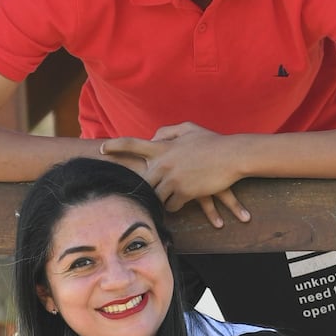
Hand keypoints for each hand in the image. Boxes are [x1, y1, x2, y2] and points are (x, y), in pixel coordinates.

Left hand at [101, 124, 251, 227]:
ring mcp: (173, 178)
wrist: (233, 156)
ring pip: (156, 196)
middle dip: (143, 188)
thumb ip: (169, 131)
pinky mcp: (184, 192)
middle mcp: (164, 162)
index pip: (133, 144)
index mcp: (163, 147)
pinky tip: (180, 204)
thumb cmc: (213, 142)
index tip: (102, 149)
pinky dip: (174, 207)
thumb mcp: (189, 129)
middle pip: (143, 180)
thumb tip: (155, 136)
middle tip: (137, 195)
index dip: (116, 146)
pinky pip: (171, 205)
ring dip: (160, 200)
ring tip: (161, 204)